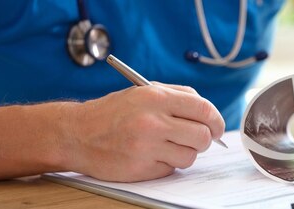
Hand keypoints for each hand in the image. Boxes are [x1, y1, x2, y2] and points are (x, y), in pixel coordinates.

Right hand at [62, 82, 224, 181]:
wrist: (77, 134)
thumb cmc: (114, 112)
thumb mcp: (143, 92)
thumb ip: (178, 96)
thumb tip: (209, 114)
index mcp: (156, 97)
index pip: (204, 110)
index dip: (216, 121)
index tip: (216, 127)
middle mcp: (153, 121)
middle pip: (202, 136)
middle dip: (204, 139)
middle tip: (196, 139)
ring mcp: (147, 147)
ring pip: (190, 156)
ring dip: (184, 152)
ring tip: (166, 145)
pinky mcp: (142, 168)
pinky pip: (171, 169)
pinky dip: (167, 163)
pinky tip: (150, 154)